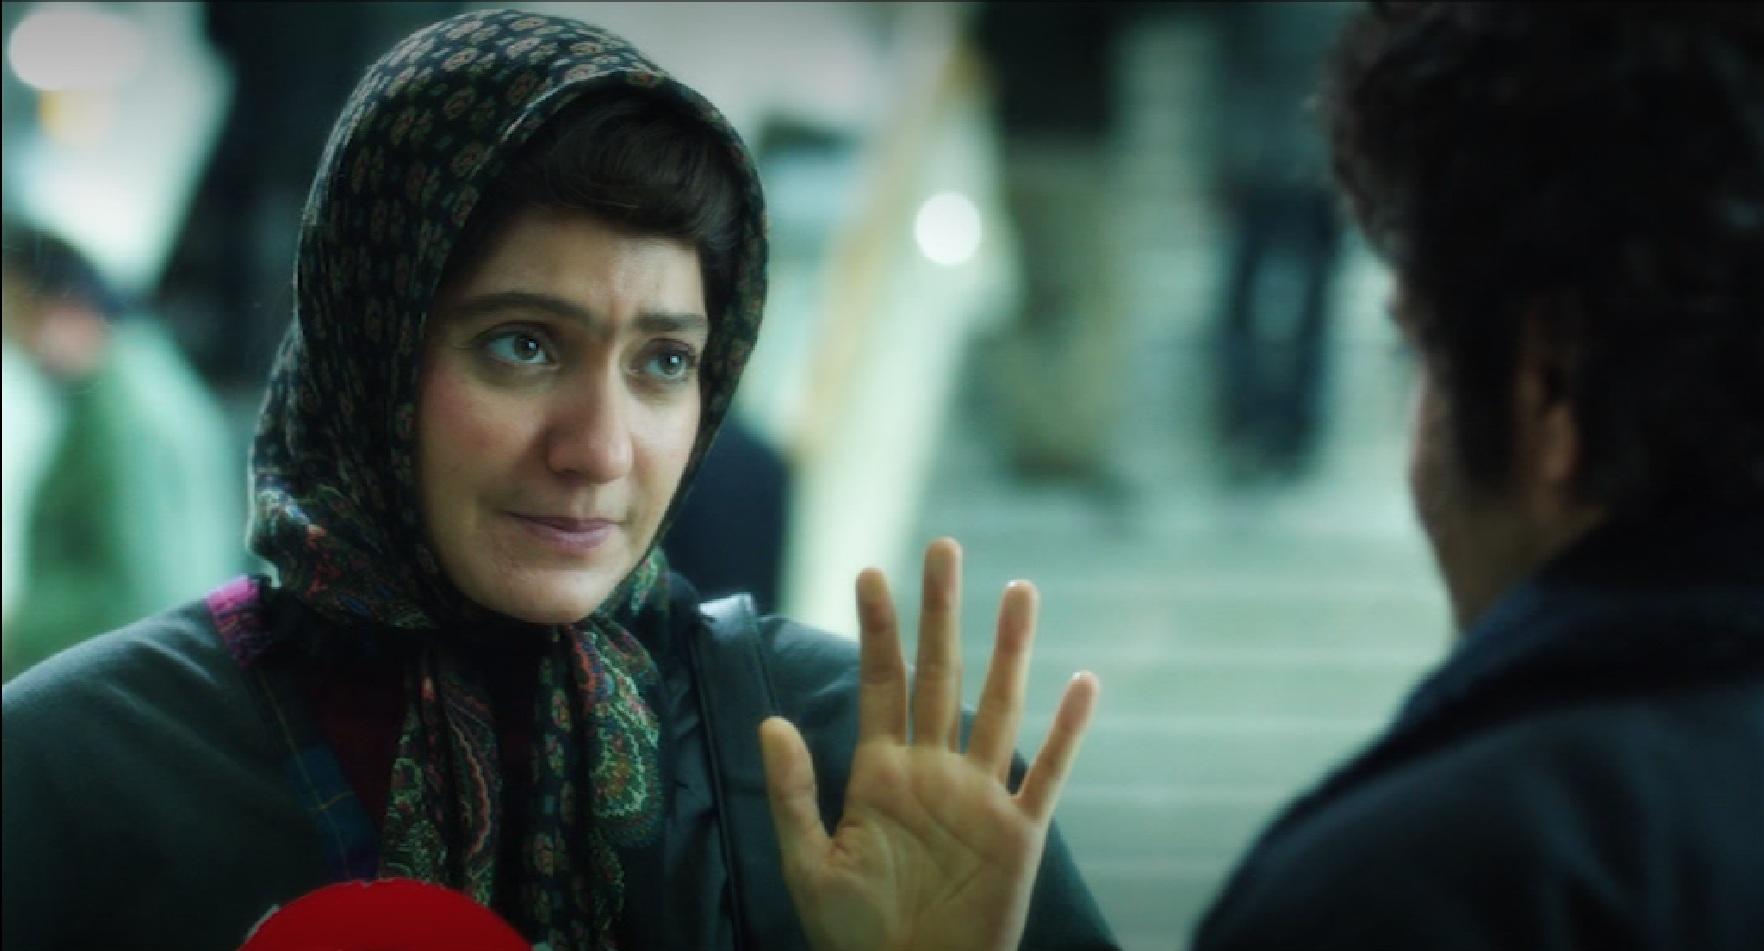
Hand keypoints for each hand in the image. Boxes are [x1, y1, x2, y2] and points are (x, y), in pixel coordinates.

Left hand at [760, 538, 1099, 950]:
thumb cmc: (854, 938)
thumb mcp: (808, 866)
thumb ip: (793, 793)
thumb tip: (772, 720)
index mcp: (880, 773)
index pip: (880, 682)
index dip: (877, 628)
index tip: (868, 571)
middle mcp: (933, 771)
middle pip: (941, 675)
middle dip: (941, 612)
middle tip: (944, 547)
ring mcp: (979, 799)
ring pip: (998, 707)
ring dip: (1009, 650)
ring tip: (1018, 590)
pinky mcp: (1018, 835)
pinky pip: (1047, 774)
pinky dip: (1068, 732)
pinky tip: (1083, 682)